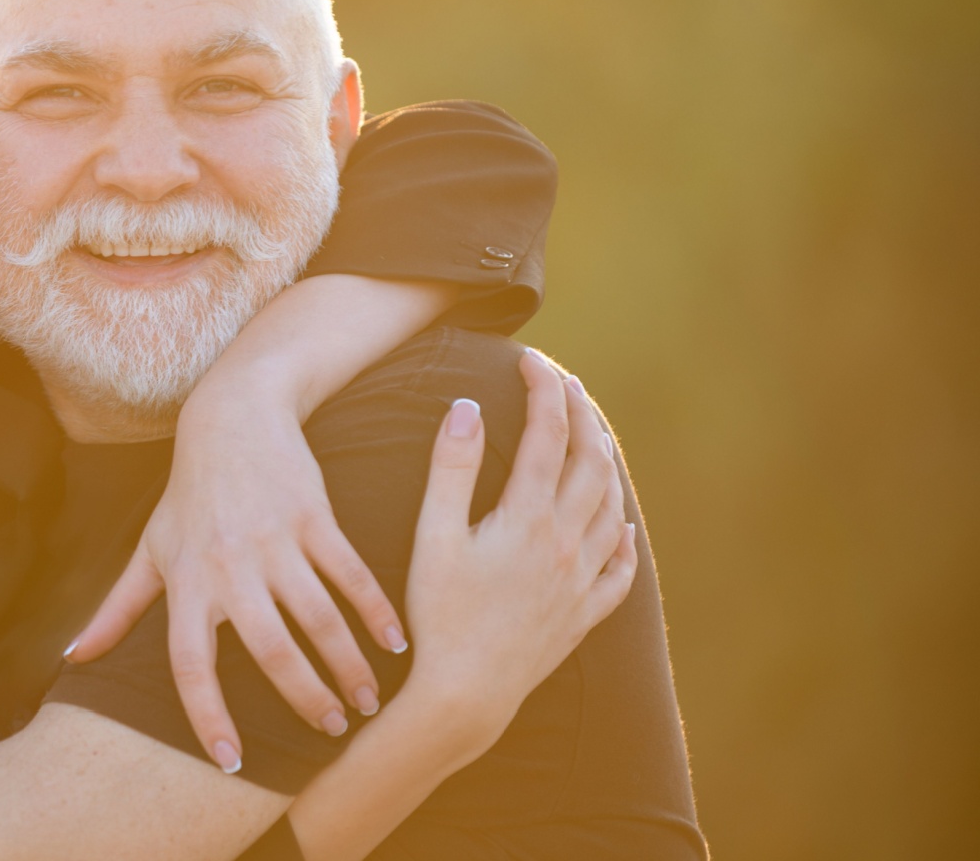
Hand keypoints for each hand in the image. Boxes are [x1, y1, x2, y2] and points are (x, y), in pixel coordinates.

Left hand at [67, 398, 404, 772]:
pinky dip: (375, 612)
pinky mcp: (313, 515)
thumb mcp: (151, 549)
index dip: (207, 715)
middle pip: (269, 649)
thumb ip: (117, 609)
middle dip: (304, 698)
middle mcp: (228, 565)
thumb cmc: (188, 493)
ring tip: (367, 702)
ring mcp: (273, 539)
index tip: (233, 763)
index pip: (191, 663)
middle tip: (331, 733)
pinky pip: (350, 574)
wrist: (233, 416)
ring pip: (318, 618)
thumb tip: (74, 657)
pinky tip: (395, 644)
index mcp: (186, 581)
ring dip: (348, 666)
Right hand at [401, 350, 637, 751]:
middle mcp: (566, 544)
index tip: (530, 360)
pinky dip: (622, 540)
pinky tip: (617, 527)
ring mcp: (580, 581)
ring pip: (609, 507)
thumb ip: (450, 470)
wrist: (466, 694)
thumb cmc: (438, 616)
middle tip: (564, 384)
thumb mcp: (432, 538)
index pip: (548, 435)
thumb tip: (466, 408)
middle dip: (580, 414)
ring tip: (592, 437)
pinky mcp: (581, 615)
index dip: (543, 391)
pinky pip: (619, 571)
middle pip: (590, 462)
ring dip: (604, 463)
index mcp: (528, 518)